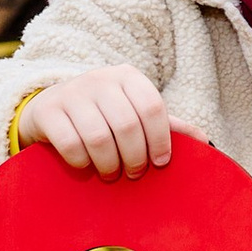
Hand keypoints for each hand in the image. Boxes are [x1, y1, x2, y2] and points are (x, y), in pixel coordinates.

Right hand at [20, 68, 172, 178]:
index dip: (160, 139)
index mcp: (127, 76)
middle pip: (127, 125)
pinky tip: (86, 166)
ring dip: (109, 164)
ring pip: (99, 137)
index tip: (160, 163)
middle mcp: (100, 79)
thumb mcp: (133, 111)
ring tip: (111, 173)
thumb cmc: (102, 114)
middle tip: (134, 174)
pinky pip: (70, 144)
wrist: (50, 107)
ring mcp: (71, 93)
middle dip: (135, 157)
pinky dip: (81, 162)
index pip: (152, 106)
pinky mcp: (47, 111)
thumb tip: (204, 141)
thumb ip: (166, 125)